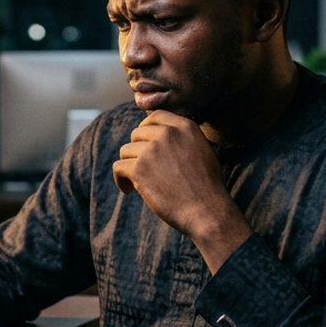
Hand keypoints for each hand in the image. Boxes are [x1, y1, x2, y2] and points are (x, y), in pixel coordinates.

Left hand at [111, 110, 251, 270]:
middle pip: (137, 134)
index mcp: (185, 127)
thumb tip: (161, 137)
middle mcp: (167, 133)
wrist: (206, 210)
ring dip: (128, 166)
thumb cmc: (207, 188)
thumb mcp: (202, 152)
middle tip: (141, 169)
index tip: (142, 143)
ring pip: (125, 151)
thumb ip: (183, 139)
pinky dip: (120, 179)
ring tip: (136, 183)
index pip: (155, 116)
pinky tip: (128, 190)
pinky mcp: (139, 168)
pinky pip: (118, 167)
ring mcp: (151, 150)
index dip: (145, 128)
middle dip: (136, 151)